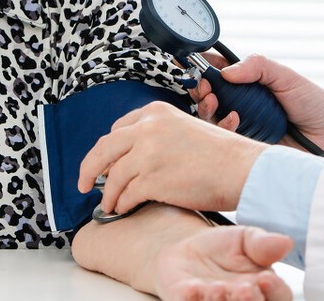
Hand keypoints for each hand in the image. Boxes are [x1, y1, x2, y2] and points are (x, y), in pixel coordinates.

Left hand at [78, 102, 265, 214]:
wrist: (241, 169)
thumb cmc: (219, 154)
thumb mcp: (184, 128)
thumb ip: (156, 136)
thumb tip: (129, 157)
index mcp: (154, 113)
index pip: (116, 130)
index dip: (106, 151)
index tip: (102, 163)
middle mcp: (147, 129)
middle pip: (103, 150)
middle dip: (89, 169)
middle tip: (82, 184)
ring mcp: (147, 153)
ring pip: (113, 178)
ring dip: (108, 195)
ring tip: (108, 205)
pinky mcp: (151, 179)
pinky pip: (125, 195)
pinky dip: (121, 205)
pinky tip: (123, 209)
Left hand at [152, 226, 293, 300]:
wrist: (187, 252)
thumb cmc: (222, 248)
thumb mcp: (244, 238)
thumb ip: (263, 244)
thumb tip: (286, 242)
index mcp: (266, 289)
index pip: (280, 295)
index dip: (275, 290)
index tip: (265, 278)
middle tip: (244, 288)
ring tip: (217, 287)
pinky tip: (191, 288)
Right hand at [192, 53, 323, 161]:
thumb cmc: (315, 105)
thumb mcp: (287, 77)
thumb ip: (258, 67)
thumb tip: (226, 71)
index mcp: (252, 83)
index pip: (220, 71)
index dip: (204, 66)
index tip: (194, 62)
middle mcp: (244, 103)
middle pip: (209, 94)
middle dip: (201, 88)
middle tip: (204, 86)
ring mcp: (244, 125)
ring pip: (211, 117)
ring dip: (207, 107)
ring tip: (214, 101)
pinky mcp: (245, 146)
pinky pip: (223, 139)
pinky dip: (222, 127)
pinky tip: (235, 120)